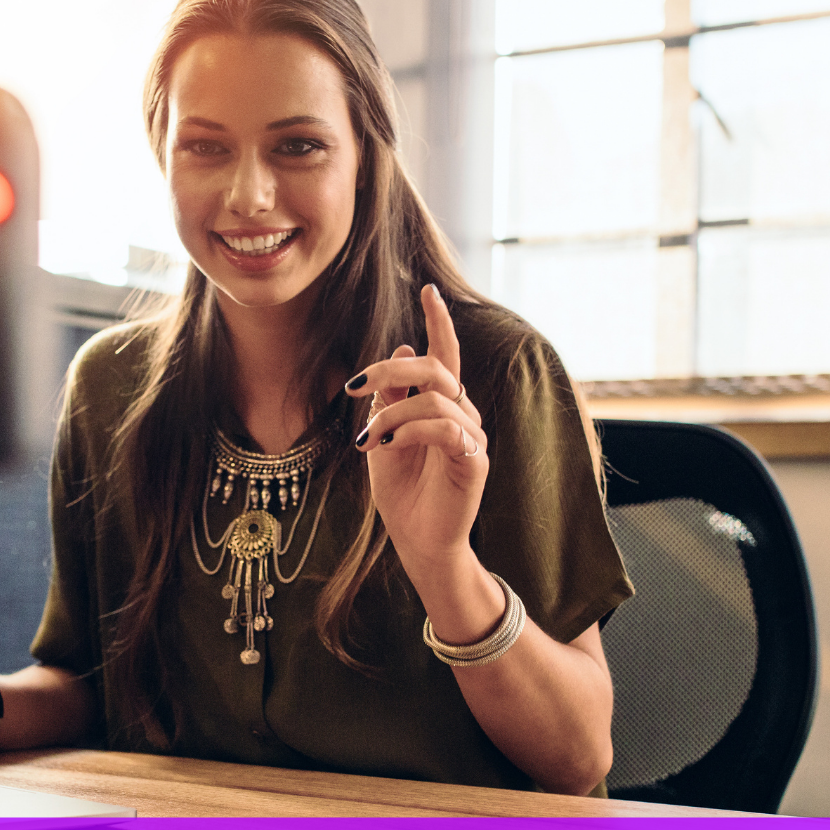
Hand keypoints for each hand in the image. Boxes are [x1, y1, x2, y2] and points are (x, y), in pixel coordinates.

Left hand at [345, 283, 487, 573]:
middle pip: (436, 368)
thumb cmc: (401, 491)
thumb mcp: (383, 436)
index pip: (445, 354)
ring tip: (366, 440)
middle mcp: (462, 413)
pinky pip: (445, 428)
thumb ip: (390, 398)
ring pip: (435, 398)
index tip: (428, 290)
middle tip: (355, 387)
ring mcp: (471, 436)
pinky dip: (409, 431)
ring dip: (391, 414)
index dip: (439, 321)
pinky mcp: (474, 461)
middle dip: (391, 371)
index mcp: (441, 404)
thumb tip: (401, 351)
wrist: (416, 540)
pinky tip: (385, 446)